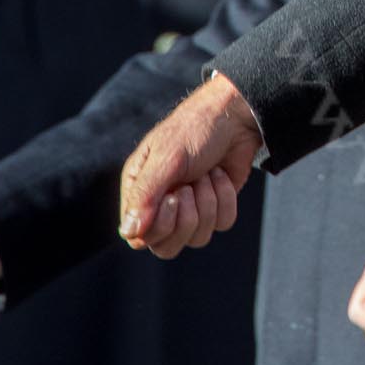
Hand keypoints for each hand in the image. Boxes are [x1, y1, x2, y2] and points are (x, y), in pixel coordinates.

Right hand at [119, 75, 262, 253]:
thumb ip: (145, 195)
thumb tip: (128, 232)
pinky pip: (222, 224)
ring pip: (198, 238)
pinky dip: (226, 199)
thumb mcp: (166, 158)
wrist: (235, 117)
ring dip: (208, 203)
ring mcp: (189, 209)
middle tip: (190, 186)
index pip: (138, 238)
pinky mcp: (215, 207)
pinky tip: (220, 175)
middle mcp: (160, 206)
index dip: (160, 226)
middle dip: (186, 219)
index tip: (174, 196)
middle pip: (167, 247)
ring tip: (206, 174)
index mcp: (139, 193)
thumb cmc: (194, 130)